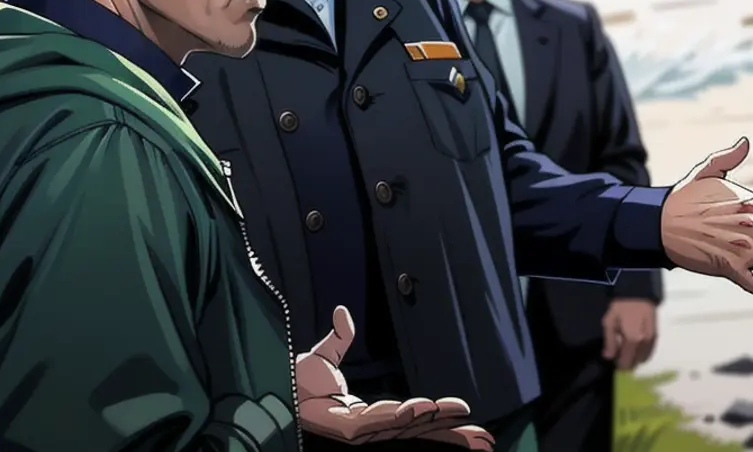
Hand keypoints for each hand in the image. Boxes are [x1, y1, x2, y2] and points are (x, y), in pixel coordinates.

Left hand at [296, 306, 494, 447]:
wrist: (268, 385)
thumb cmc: (292, 383)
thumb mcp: (321, 359)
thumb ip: (337, 340)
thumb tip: (342, 313)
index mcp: (368, 412)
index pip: (412, 415)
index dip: (439, 415)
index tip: (466, 412)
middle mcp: (369, 425)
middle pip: (418, 430)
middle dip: (451, 434)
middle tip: (484, 439)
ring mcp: (359, 430)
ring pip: (406, 428)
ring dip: (436, 426)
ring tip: (466, 426)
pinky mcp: (346, 429)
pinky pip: (381, 422)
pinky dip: (405, 416)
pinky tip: (425, 411)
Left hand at [601, 299, 657, 370]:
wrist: (638, 293)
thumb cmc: (621, 306)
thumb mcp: (609, 322)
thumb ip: (609, 341)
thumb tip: (609, 357)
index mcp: (632, 340)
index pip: (626, 362)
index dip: (619, 364)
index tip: (614, 359)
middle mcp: (644, 343)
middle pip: (635, 363)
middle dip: (627, 362)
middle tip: (619, 353)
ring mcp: (652, 340)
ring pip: (643, 359)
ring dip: (635, 358)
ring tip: (627, 348)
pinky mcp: (656, 335)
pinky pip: (649, 351)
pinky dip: (642, 353)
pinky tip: (635, 345)